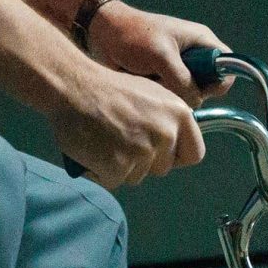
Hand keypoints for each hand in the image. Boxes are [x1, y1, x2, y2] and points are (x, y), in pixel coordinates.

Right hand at [49, 67, 203, 189]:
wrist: (73, 87)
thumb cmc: (108, 89)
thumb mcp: (151, 94)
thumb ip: (167, 120)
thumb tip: (173, 144)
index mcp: (180, 113)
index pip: (194, 153)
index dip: (176, 156)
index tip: (160, 154)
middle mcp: (166, 133)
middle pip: (163, 168)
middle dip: (144, 161)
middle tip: (121, 139)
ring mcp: (143, 150)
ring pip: (137, 176)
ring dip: (121, 166)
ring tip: (105, 140)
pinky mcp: (119, 165)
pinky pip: (114, 181)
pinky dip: (102, 171)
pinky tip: (94, 150)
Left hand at [85, 1, 232, 106]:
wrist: (101, 34)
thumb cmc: (132, 36)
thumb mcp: (160, 56)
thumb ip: (182, 79)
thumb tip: (194, 102)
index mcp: (201, 41)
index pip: (228, 65)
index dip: (219, 81)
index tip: (200, 88)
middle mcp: (194, 55)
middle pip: (209, 85)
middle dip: (192, 92)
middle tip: (170, 87)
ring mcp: (179, 68)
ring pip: (190, 94)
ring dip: (174, 95)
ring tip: (153, 84)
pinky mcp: (164, 79)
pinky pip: (173, 96)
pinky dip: (162, 96)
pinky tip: (146, 88)